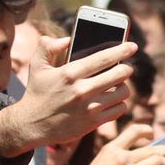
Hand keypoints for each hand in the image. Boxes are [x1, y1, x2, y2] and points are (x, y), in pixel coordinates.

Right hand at [0, 38, 135, 155]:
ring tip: (118, 84)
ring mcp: (89, 108)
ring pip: (123, 92)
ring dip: (124, 86)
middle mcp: (82, 90)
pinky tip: (113, 99)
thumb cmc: (37, 92)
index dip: (122, 50)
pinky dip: (120, 103)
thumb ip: (48, 46)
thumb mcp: (37, 65)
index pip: (104, 58)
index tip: (133, 46)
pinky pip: (120, 109)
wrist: (31, 125)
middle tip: (125, 67)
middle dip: (126, 68)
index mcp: (70, 73)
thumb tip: (68, 39)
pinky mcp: (93, 123)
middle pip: (120, 74)